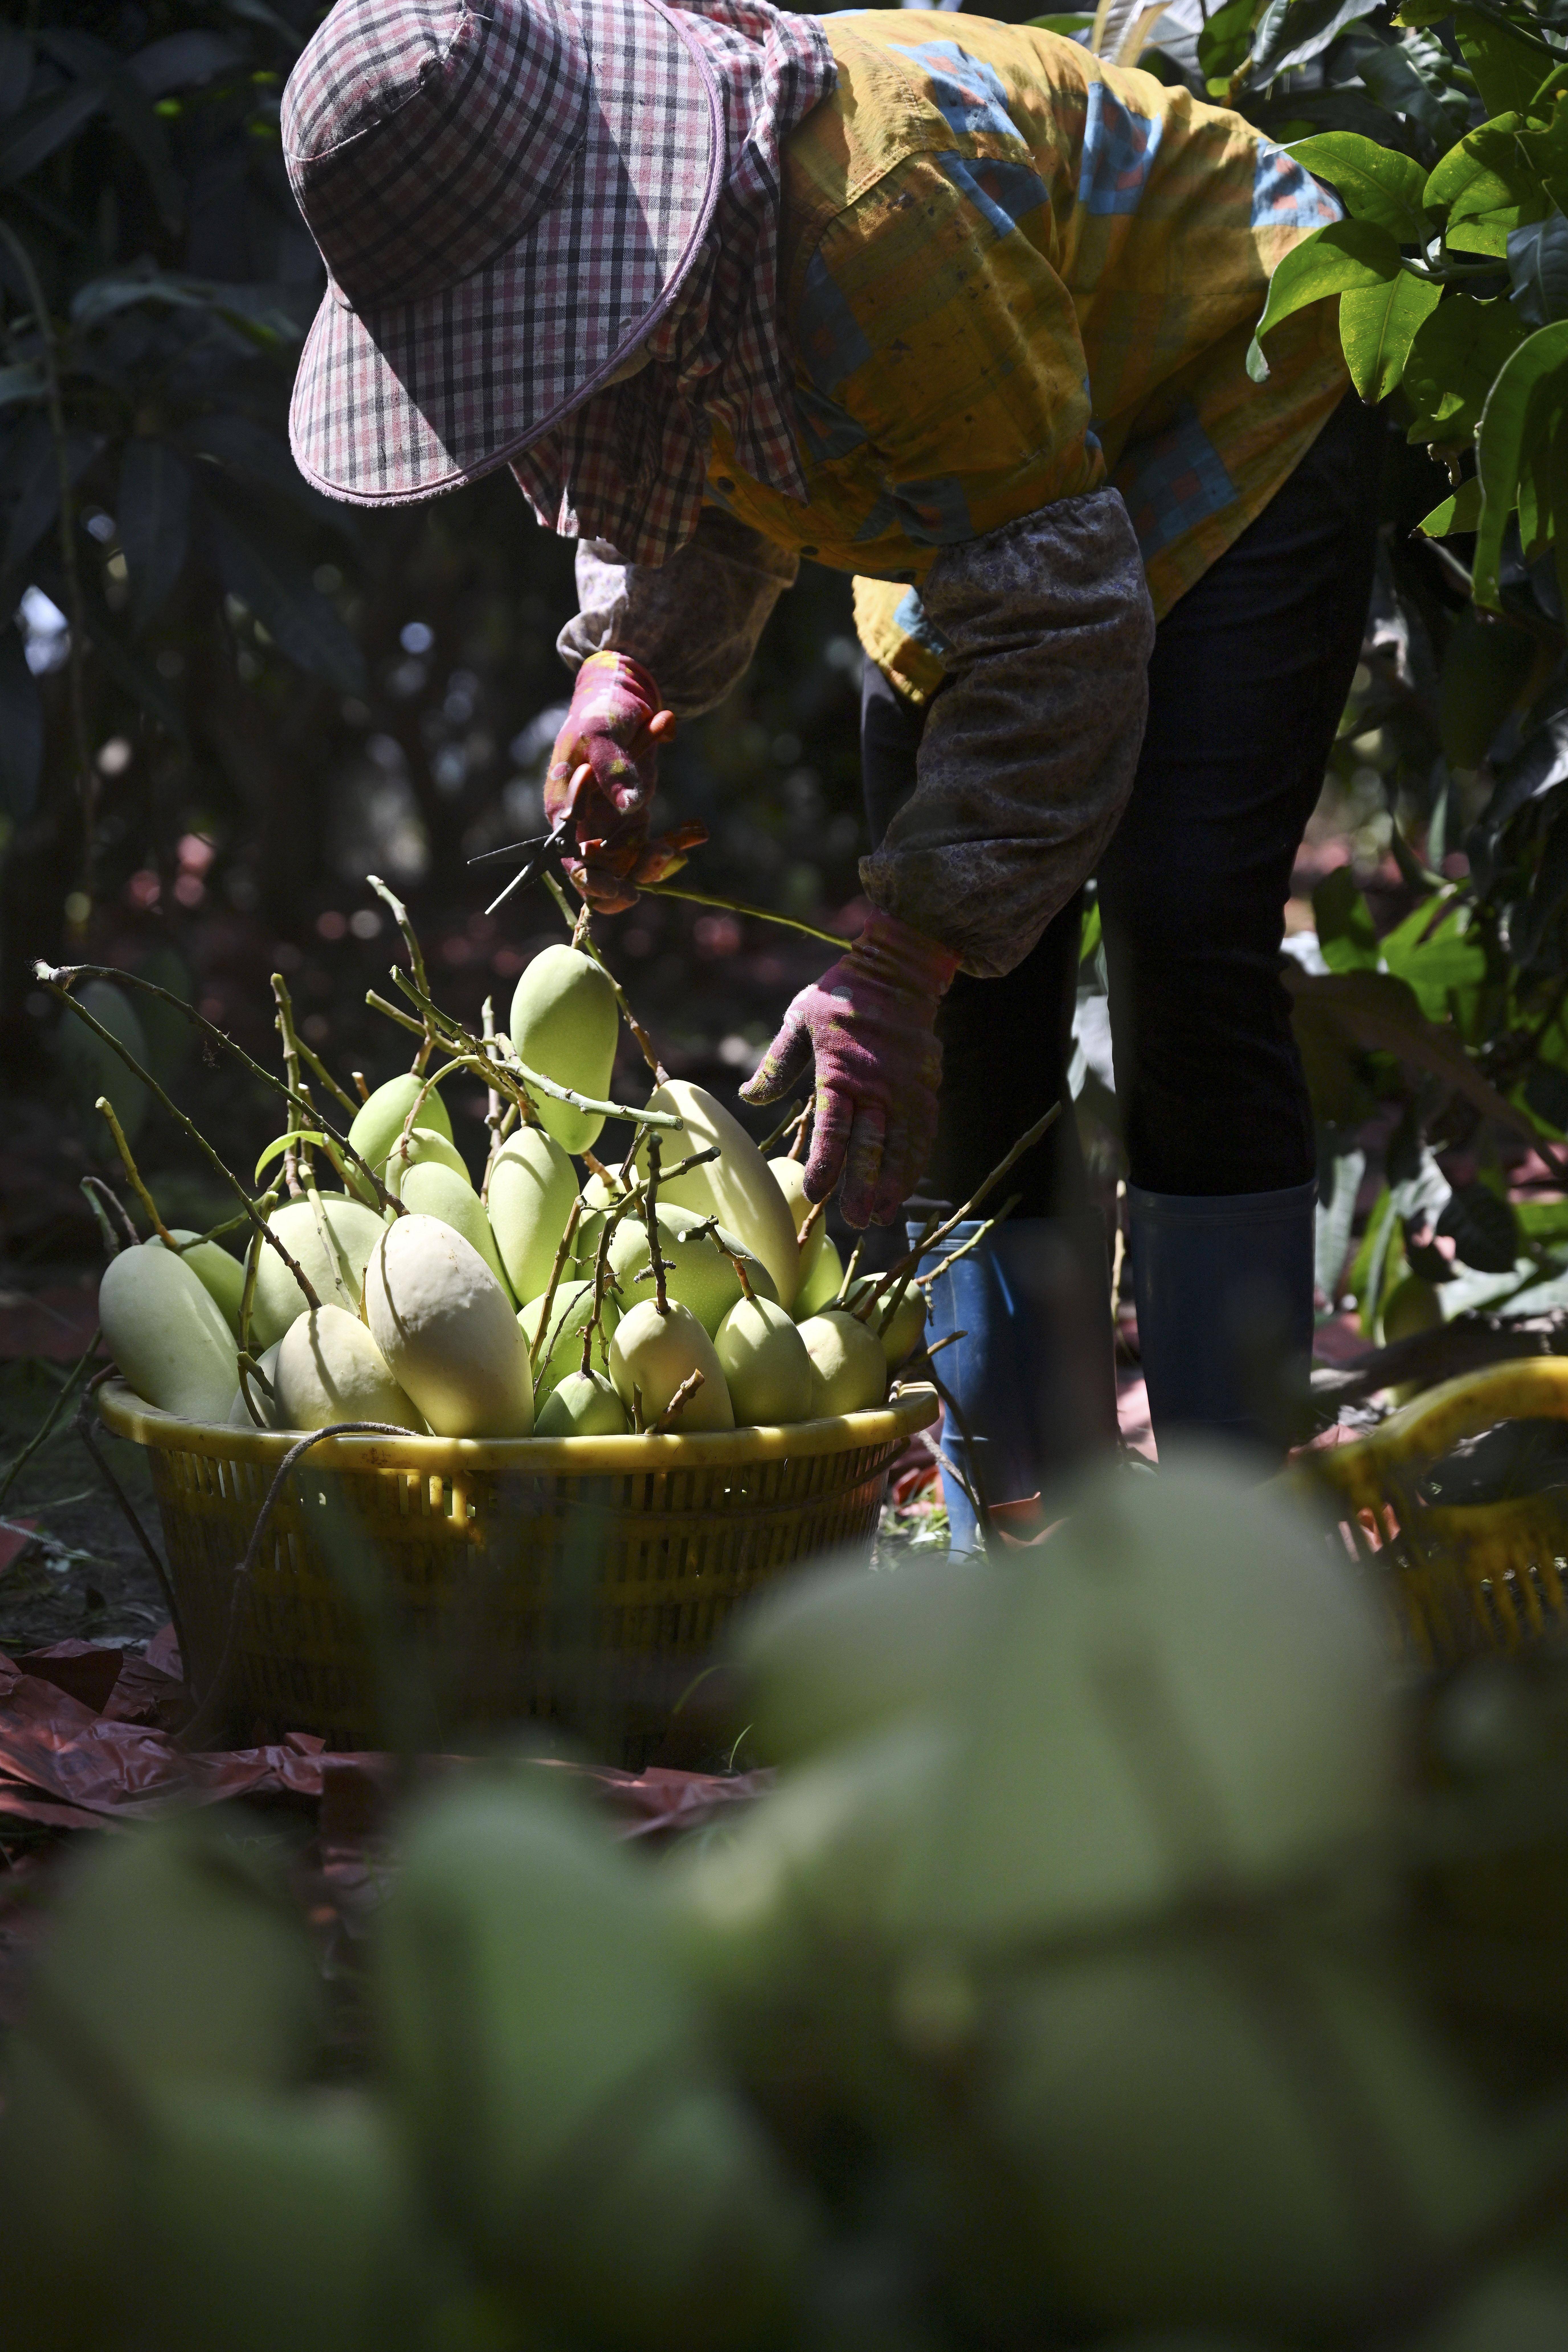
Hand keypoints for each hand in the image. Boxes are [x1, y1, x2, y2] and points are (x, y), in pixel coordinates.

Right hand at [546, 652, 680, 909]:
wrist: (624, 701)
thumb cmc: (604, 714)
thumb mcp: (605, 734)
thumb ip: (613, 768)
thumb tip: (629, 806)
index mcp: (564, 807)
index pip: (569, 854)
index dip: (590, 873)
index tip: (616, 880)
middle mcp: (583, 825)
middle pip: (594, 876)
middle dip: (616, 887)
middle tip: (636, 893)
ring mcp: (609, 827)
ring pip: (625, 870)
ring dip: (649, 868)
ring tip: (672, 849)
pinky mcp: (633, 825)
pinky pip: (649, 853)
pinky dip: (670, 848)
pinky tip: (694, 834)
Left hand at [740, 909, 959, 1227]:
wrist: (899, 972)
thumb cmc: (840, 997)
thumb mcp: (799, 1020)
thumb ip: (776, 1064)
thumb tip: (747, 1096)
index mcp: (839, 1071)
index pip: (833, 1126)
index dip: (826, 1163)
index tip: (816, 1193)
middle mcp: (876, 1086)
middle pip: (871, 1144)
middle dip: (865, 1185)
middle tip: (858, 1221)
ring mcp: (906, 1089)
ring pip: (902, 1145)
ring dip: (895, 1183)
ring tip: (884, 1216)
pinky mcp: (926, 1088)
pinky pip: (923, 1133)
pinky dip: (916, 1162)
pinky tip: (906, 1187)